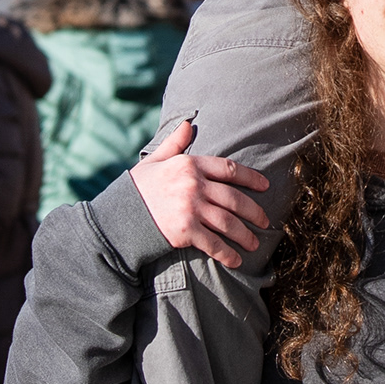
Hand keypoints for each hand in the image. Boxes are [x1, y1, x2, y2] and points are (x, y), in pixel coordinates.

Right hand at [131, 117, 269, 269]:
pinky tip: (237, 260)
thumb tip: (188, 123)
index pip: (228, 169)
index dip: (250, 178)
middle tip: (265, 221)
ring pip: (228, 223)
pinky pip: (214, 243)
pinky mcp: (185, 232)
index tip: (265, 186)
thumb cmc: (138, 188)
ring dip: (245, 235)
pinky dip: (227, 253)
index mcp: (189, 165)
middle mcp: (193, 185)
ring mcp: (191, 209)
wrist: (119, 217)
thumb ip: (174, 143)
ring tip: (254, 243)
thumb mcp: (155, 161)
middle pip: (234, 199)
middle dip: (254, 212)